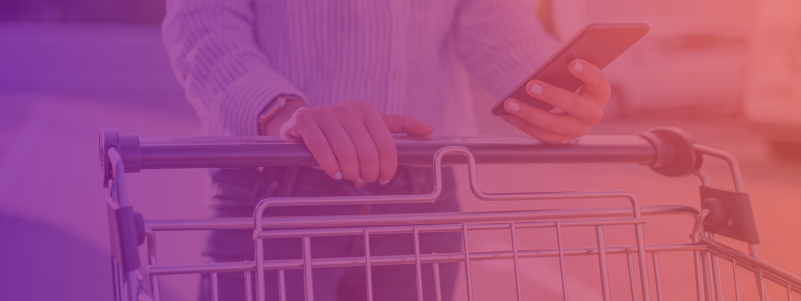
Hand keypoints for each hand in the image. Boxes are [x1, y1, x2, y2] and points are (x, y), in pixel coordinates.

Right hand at [276, 101, 433, 182]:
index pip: (386, 145)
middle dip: (368, 173)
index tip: (384, 178)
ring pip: (346, 153)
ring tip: (348, 176)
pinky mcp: (306, 120)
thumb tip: (430, 129)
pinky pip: (321, 149)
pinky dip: (330, 166)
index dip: (388, 167)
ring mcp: (325, 113)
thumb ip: (401, 126)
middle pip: (368, 152)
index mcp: (367, 110)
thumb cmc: (343, 128)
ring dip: (349, 172)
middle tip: (364, 179)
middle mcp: (348, 109)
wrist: (304, 121)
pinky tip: (333, 172)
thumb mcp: (372, 125)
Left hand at [501, 59, 610, 143]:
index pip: (597, 81)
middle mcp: (593, 113)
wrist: (568, 102)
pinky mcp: (562, 139)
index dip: (587, 73)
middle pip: (574, 106)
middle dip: (551, 95)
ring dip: (529, 113)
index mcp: (600, 92)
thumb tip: (542, 66)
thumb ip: (564, 67)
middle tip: (530, 85)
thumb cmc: (568, 81)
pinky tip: (506, 113)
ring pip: (554, 125)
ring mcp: (578, 129)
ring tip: (509, 102)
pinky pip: (541, 134)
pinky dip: (521, 123)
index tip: (572, 63)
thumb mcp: (570, 73)